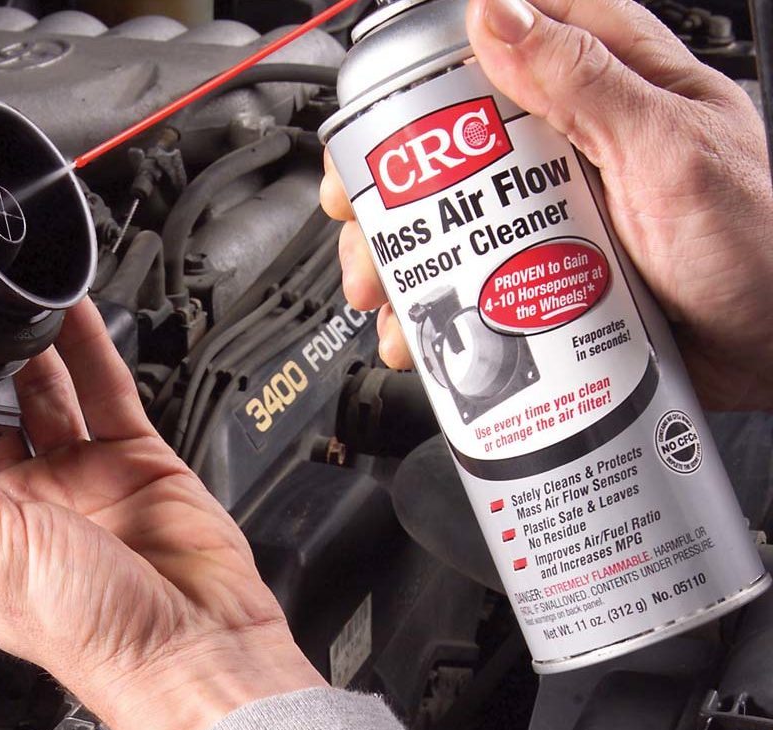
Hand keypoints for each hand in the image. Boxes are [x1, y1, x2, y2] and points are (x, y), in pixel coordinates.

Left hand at [0, 300, 324, 729]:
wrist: (194, 648)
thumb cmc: (91, 631)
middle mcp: (27, 502)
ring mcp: (83, 478)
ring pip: (49, 394)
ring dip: (32, 348)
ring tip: (11, 297)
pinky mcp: (135, 461)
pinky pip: (106, 390)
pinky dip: (88, 346)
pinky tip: (69, 311)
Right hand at [320, 0, 772, 410]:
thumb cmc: (761, 249)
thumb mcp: (671, 154)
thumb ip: (588, 83)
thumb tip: (498, 17)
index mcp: (614, 85)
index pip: (505, 39)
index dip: (428, 68)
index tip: (381, 113)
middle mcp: (576, 145)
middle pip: (455, 143)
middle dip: (393, 185)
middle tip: (362, 219)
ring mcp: (559, 216)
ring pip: (454, 219)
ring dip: (401, 256)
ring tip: (383, 292)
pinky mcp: (552, 278)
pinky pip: (477, 283)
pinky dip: (438, 309)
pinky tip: (421, 333)